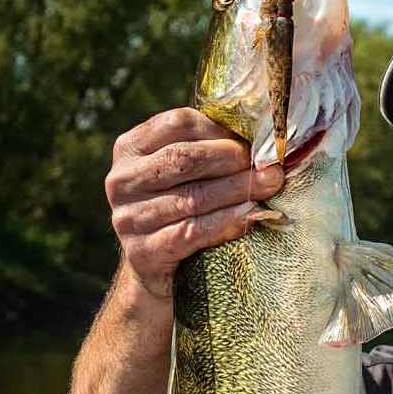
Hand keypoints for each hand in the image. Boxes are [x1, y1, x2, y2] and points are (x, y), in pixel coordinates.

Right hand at [105, 108, 283, 297]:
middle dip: (233, 160)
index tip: (254, 140)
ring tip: (270, 185)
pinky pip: (193, 232)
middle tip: (270, 165)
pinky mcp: (143, 252)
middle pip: (184, 159)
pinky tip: (251, 215)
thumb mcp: (182, 176)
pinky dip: (226, 222)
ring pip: (192, 197)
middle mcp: (122, 180)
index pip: (177, 123)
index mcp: (130, 148)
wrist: (157, 270)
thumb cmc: (179, 211)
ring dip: (238, 190)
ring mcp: (128, 217)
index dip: (220, 130)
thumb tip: (262, 139)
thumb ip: (208, 152)